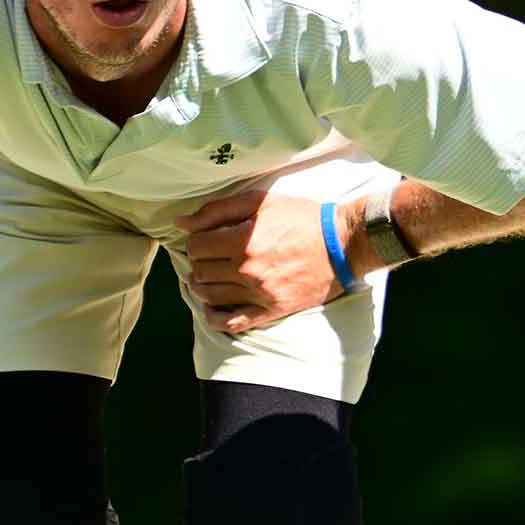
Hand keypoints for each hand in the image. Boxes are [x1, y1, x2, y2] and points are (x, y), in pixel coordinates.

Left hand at [176, 191, 351, 333]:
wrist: (342, 244)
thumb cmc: (302, 218)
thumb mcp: (261, 202)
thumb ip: (218, 210)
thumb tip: (182, 223)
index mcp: (243, 241)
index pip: (197, 247)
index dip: (197, 241)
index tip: (206, 239)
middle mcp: (247, 270)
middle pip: (201, 272)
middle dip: (199, 262)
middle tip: (209, 256)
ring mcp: (259, 293)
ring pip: (211, 296)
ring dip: (202, 286)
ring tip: (208, 277)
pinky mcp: (272, 310)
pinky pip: (233, 322)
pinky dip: (215, 317)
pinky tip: (211, 308)